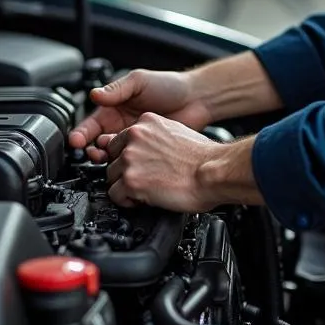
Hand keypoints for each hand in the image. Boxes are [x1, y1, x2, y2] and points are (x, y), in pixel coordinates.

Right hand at [68, 69, 212, 161]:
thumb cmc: (170, 85)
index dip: (82, 133)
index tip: (76, 141)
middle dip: (90, 149)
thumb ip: (117, 89)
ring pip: (112, 154)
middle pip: (97, 142)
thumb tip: (95, 94)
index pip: (91, 123)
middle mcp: (120, 124)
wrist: (196, 99)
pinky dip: (124, 163)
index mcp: (114, 107)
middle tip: (92, 153)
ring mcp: (133, 139)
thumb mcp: (140, 82)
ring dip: (106, 158)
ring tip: (107, 158)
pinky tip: (125, 163)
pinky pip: (130, 159)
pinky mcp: (146, 150)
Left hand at [100, 112, 259, 210]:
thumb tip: (146, 148)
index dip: (128, 156)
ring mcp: (130, 158)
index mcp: (147, 123)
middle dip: (125, 172)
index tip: (138, 165)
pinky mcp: (130, 181)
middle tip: (146, 179)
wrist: (213, 173)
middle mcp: (135, 137)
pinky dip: (127, 201)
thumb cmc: (203, 158)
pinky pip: (114, 195)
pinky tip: (145, 199)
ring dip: (126, 187)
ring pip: (111, 177)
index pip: (119, 140)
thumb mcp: (177, 133)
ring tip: (148, 189)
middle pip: (112, 159)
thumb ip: (154, 137)